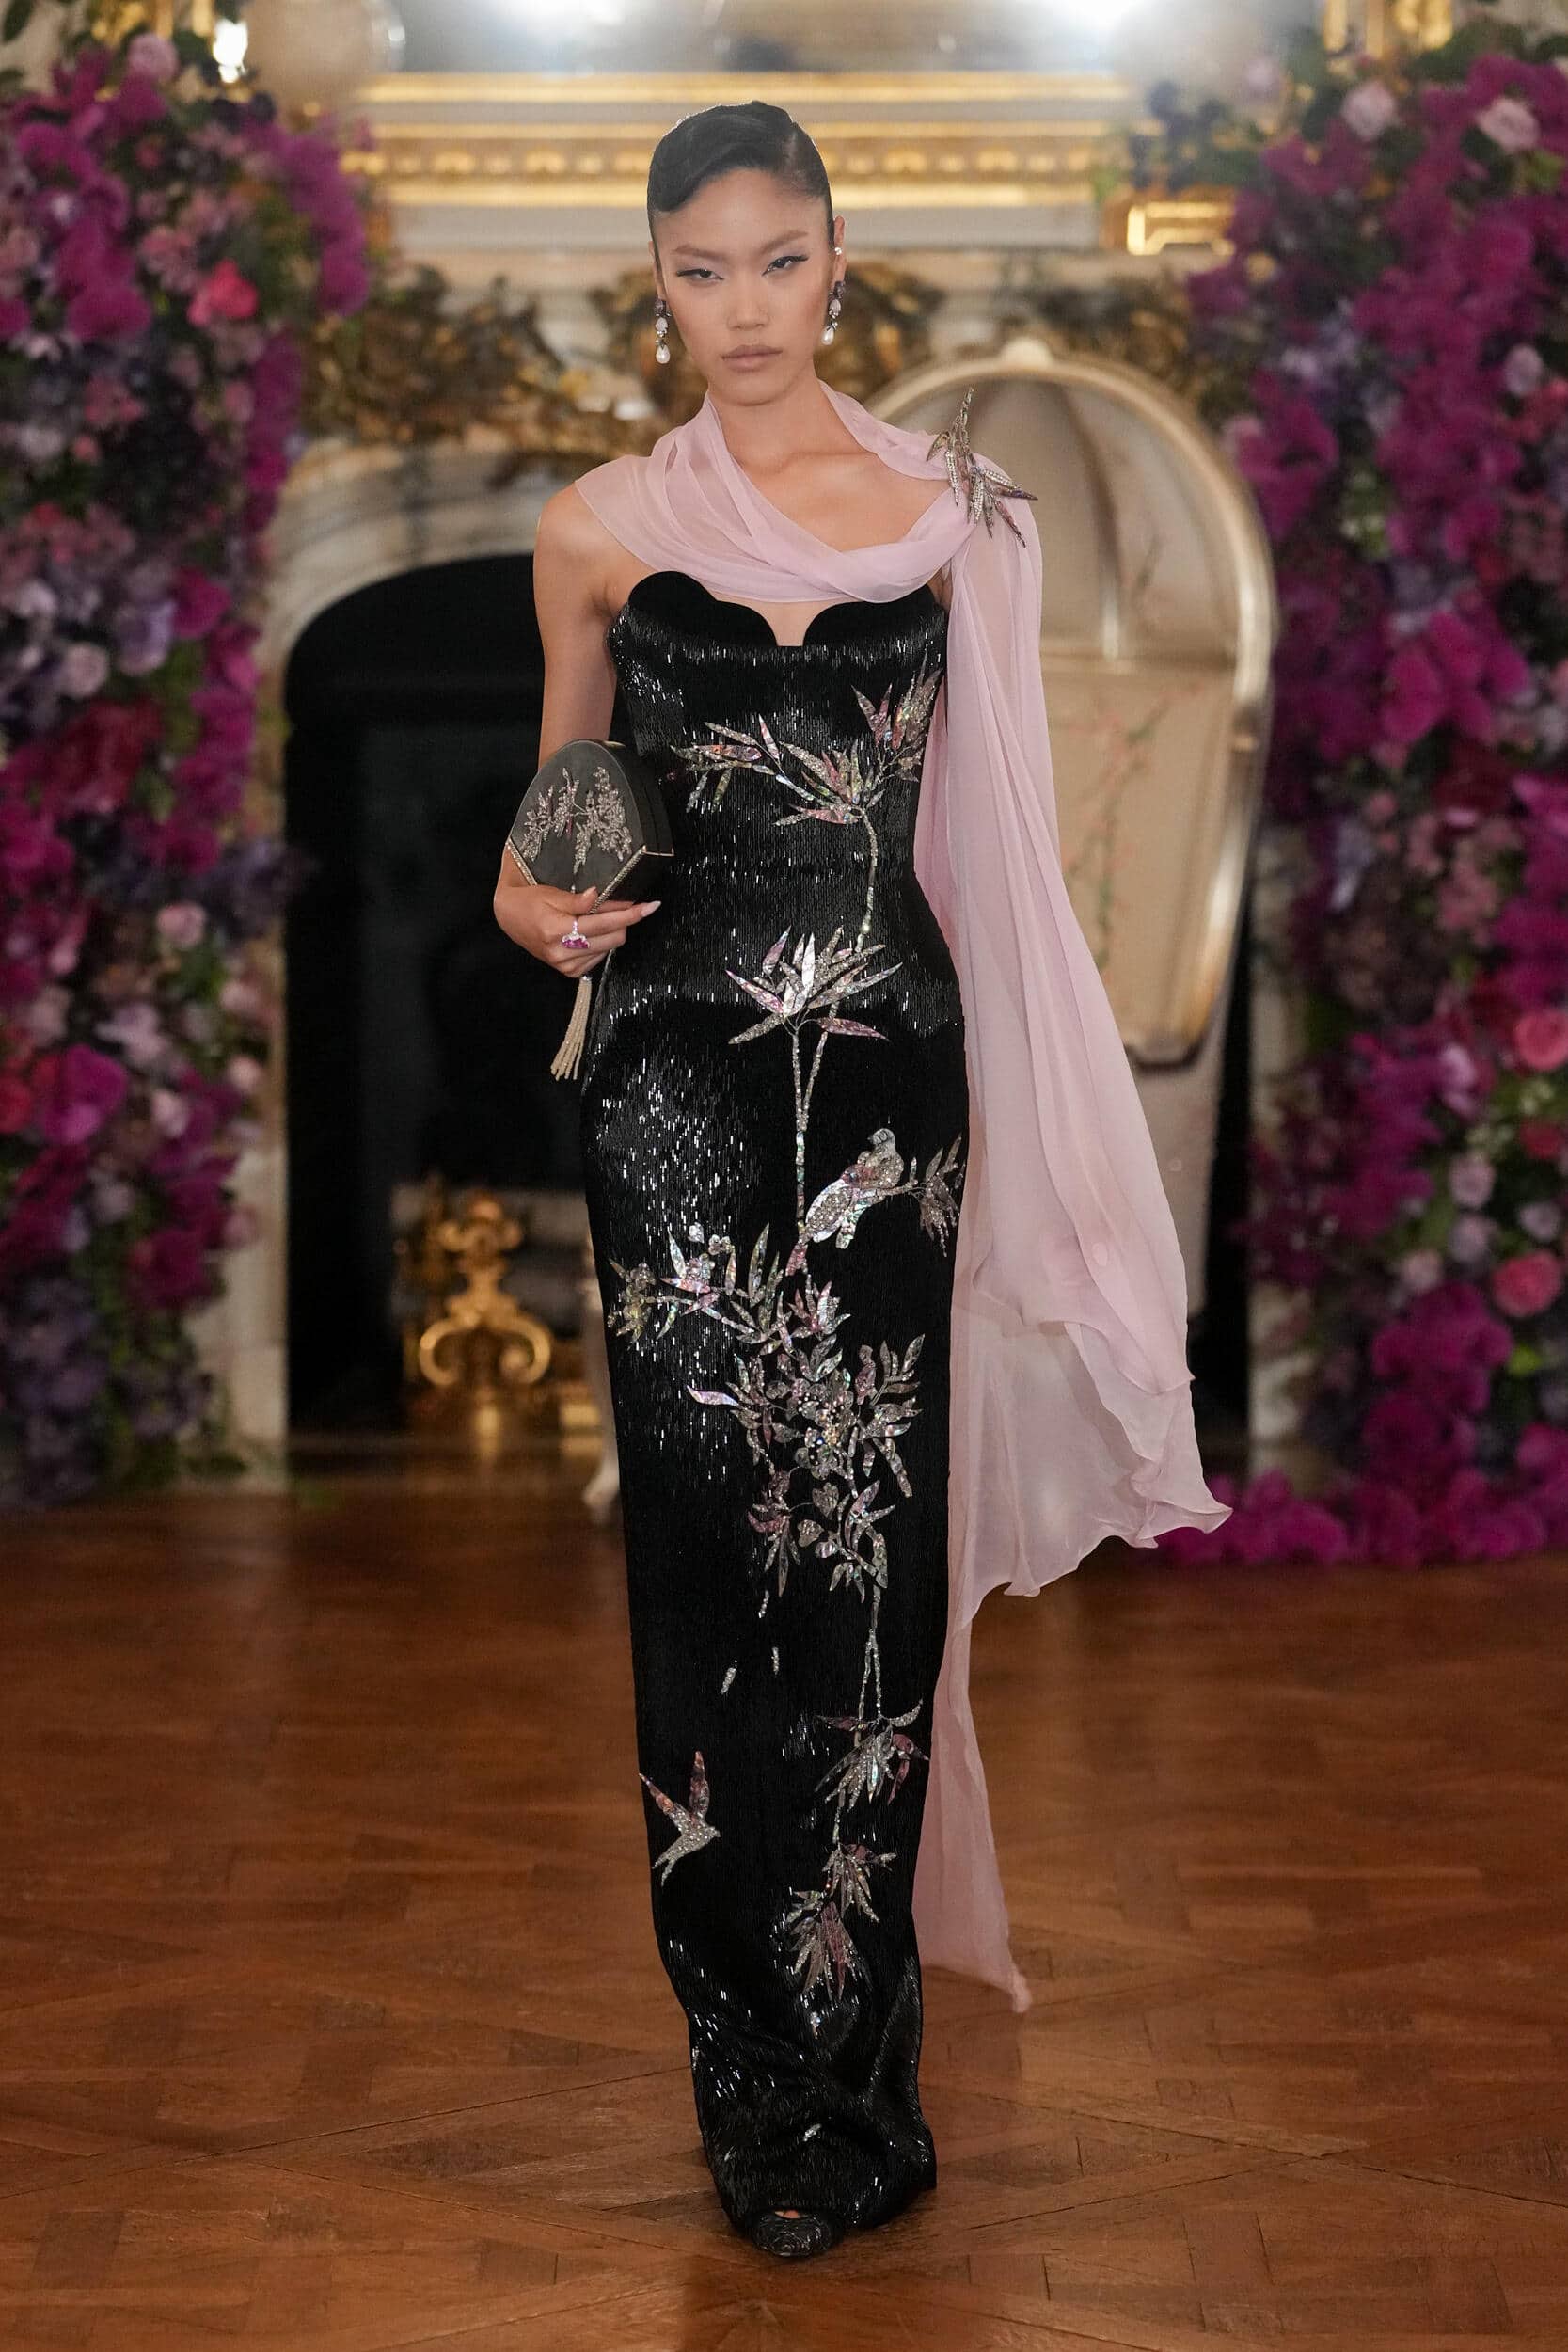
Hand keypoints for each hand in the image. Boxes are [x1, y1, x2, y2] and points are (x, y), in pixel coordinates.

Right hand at [493, 877, 661, 976]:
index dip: (629, 913)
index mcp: (556, 930)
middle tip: (625, 904)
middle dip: (624, 920)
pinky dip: (602, 942)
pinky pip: (600, 957)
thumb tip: (598, 895)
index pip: (604, 923)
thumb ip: (577, 899)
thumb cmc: (530, 902)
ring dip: (613, 931)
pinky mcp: (569, 972)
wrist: (510, 918)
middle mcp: (562, 952)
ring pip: (609, 948)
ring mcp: (566, 965)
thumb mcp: (551, 894)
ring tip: (603, 916)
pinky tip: (593, 931)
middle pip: (613, 937)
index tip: (649, 906)